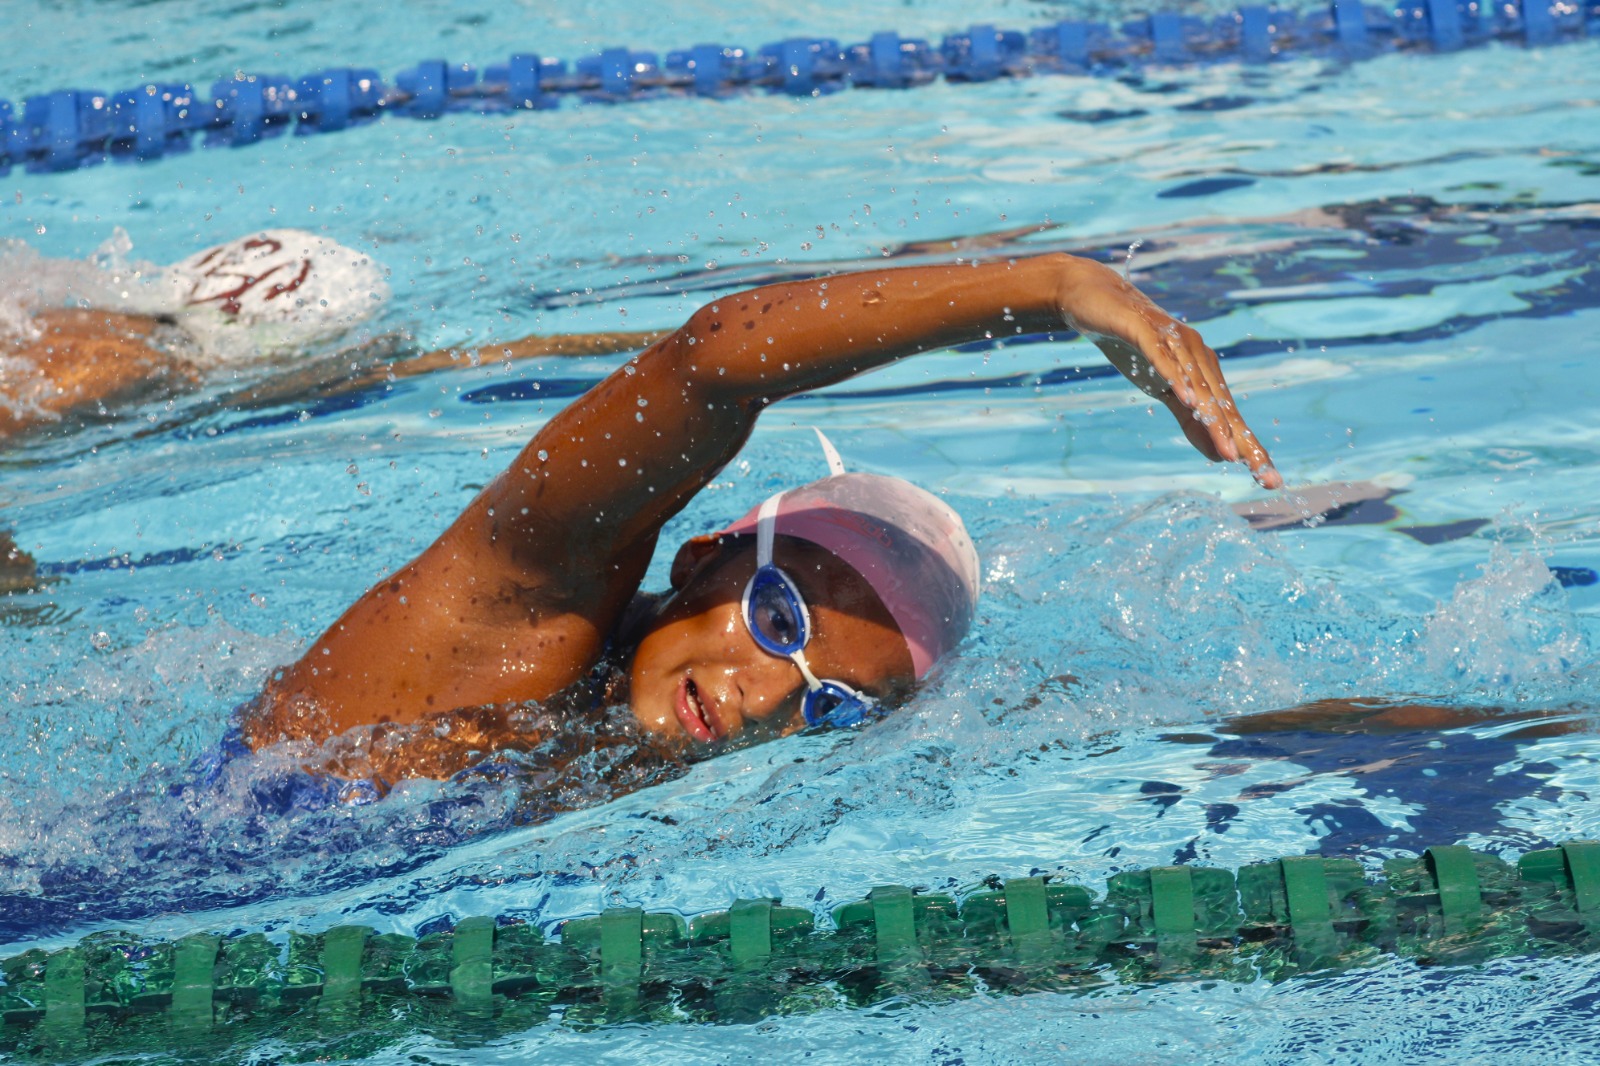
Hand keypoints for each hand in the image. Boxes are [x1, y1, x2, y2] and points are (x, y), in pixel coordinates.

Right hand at [1057, 258, 1281, 488]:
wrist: (1095, 299)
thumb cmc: (1133, 346)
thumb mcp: (1163, 390)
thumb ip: (1191, 419)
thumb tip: (1222, 456)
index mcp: (1205, 372)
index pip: (1230, 416)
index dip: (1251, 448)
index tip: (1271, 482)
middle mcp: (1198, 356)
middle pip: (1223, 406)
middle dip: (1244, 442)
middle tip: (1264, 476)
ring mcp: (1174, 341)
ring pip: (1199, 387)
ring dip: (1216, 420)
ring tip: (1232, 453)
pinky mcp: (1146, 330)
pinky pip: (1165, 359)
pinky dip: (1178, 379)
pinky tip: (1190, 401)